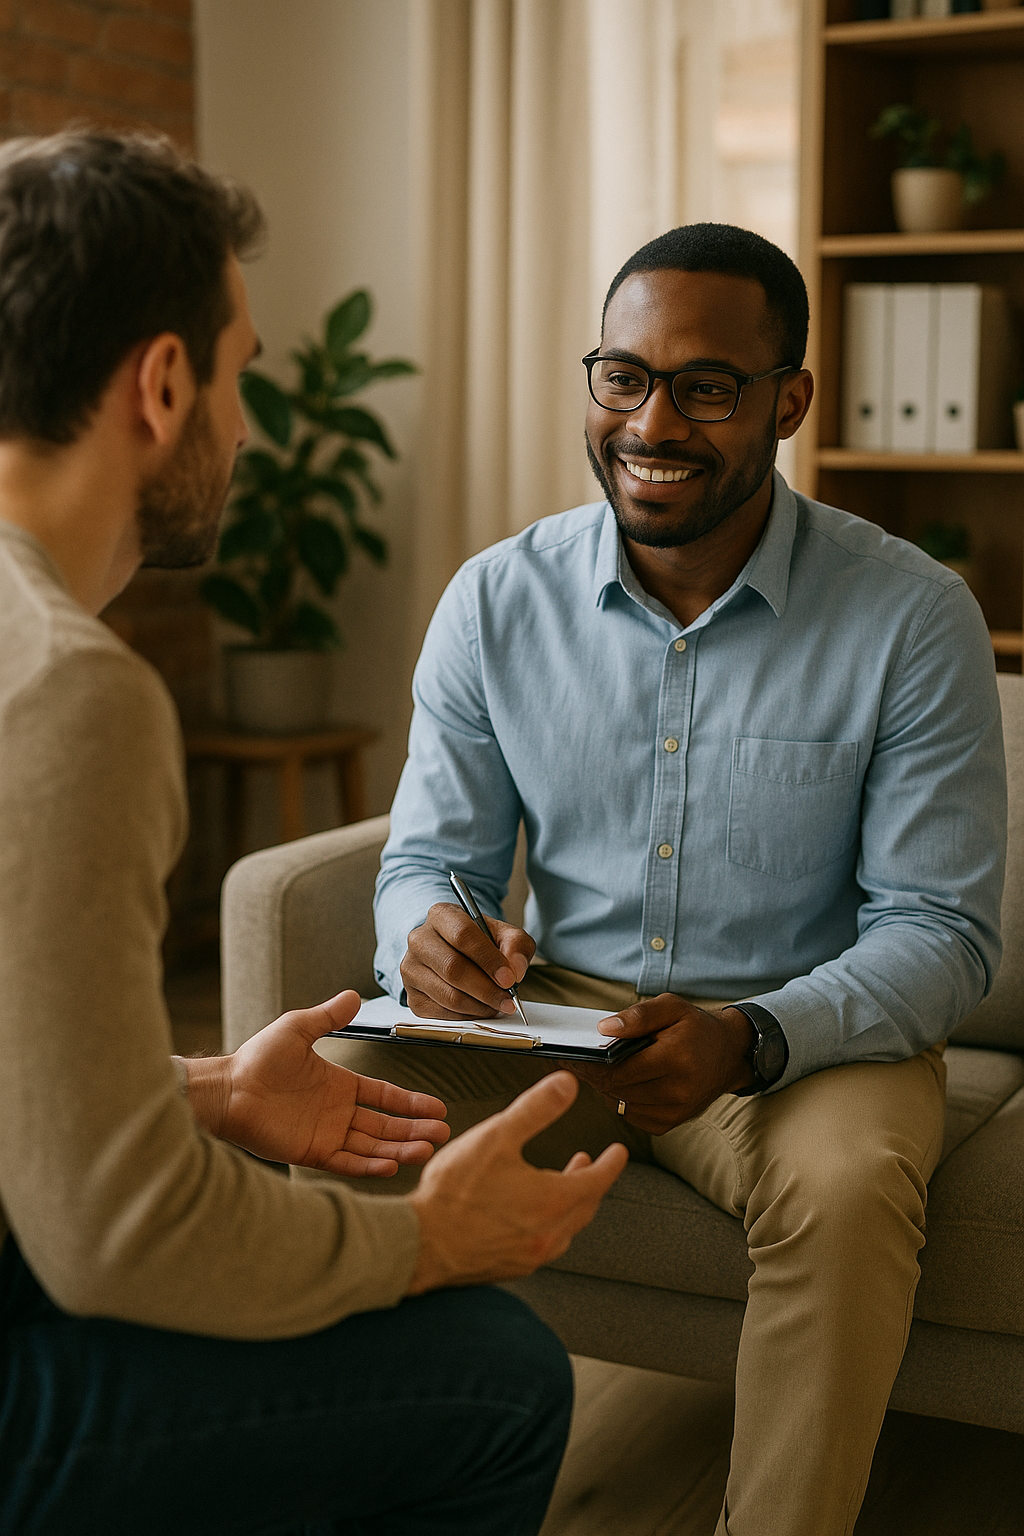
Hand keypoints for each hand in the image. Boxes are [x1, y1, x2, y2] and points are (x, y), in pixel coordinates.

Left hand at [181, 991, 449, 1175]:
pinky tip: (392, 1165)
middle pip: (386, 1125)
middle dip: (415, 1130)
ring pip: (373, 1146)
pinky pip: (347, 1162)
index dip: (411, 1103)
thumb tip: (354, 995)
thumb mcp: (298, 1028)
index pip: (385, 1097)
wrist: (228, 1089)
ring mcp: (327, 1134)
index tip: (438, 1108)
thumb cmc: (258, 1058)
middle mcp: (338, 1113)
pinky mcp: (311, 1152)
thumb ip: (328, 1016)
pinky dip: (369, 1166)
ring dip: (400, 1149)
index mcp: (340, 1085)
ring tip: (427, 1150)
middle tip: (442, 1134)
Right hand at [401, 901, 535, 1019]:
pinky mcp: (412, 995)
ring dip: (479, 1006)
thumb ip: (516, 945)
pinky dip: (467, 1016)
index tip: (509, 978)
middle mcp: (419, 940)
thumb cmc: (479, 942)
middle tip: (508, 999)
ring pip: (447, 995)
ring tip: (498, 1005)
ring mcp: (411, 969)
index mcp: (441, 915)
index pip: (463, 936)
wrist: (454, 953)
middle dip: (486, 989)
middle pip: (453, 969)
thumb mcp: (503, 934)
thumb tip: (515, 969)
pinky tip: (480, 1009)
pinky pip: (441, 1013)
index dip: (488, 960)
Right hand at [407, 1071, 628, 1291]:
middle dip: (591, 1182)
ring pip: (566, 1228)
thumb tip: (567, 1085)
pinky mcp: (510, 1267)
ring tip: (562, 1188)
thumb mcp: (497, 1137)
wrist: (420, 1245)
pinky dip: (549, 1225)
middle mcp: (549, 1233)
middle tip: (590, 1164)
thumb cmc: (455, 1194)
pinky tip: (529, 1217)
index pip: (598, 1180)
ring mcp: (530, 1255)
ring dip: (571, 1204)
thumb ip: (536, 1109)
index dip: (611, 1163)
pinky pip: (543, 1244)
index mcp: (553, 1201)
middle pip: (585, 1206)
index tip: (619, 1152)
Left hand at [567, 995, 756, 1132]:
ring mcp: (674, 1112)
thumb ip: (637, 1016)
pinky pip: (631, 1114)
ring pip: (620, 1103)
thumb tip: (603, 1029)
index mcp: (676, 1059)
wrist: (728, 1055)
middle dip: (591, 1075)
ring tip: (591, 1068)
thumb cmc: (695, 1027)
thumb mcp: (671, 1007)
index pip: (619, 1069)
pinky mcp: (670, 1124)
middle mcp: (677, 1091)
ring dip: (603, 1087)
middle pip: (616, 1088)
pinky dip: (619, 1098)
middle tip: (571, 1060)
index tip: (568, 1056)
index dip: (589, 1064)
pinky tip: (617, 1081)